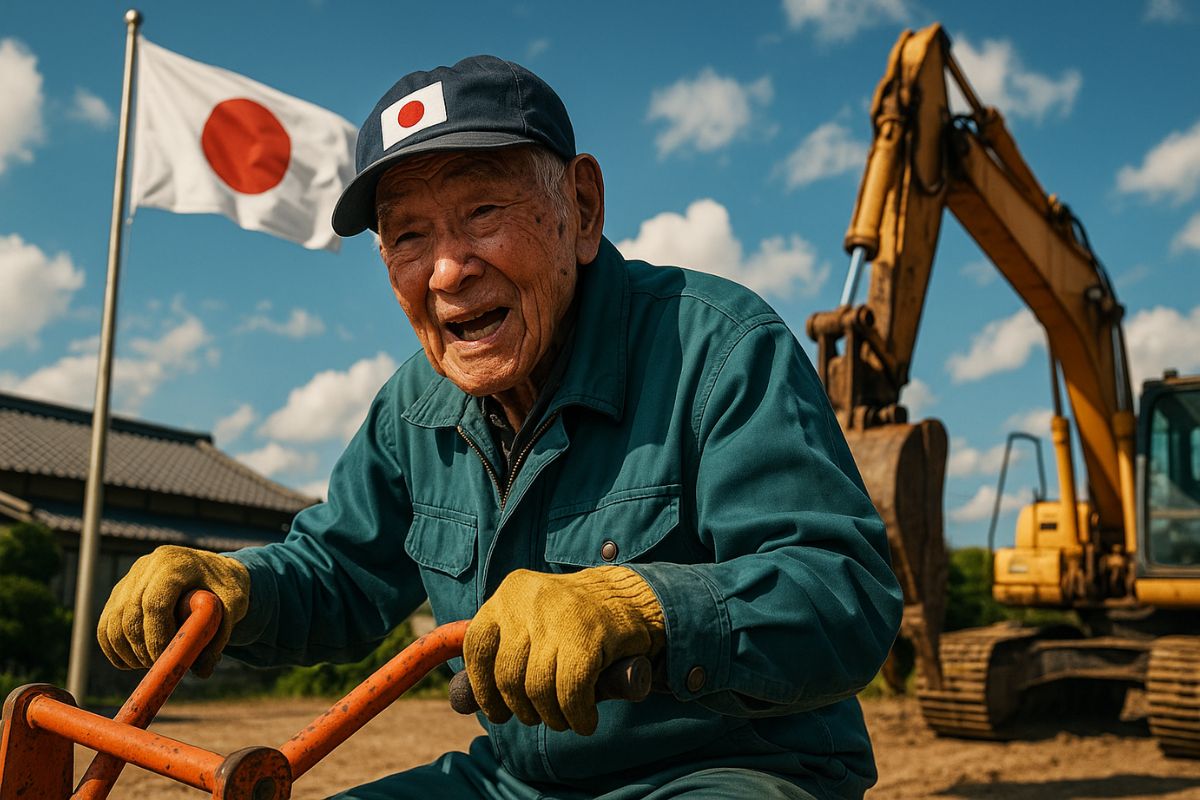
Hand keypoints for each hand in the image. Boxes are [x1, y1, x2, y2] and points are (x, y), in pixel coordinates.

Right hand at [97, 545, 249, 676]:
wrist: (215, 570)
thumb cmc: (226, 588)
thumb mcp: (234, 605)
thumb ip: (220, 634)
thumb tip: (202, 671)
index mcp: (176, 563)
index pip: (155, 603)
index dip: (157, 636)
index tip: (166, 659)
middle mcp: (147, 566)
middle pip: (130, 615)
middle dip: (142, 649)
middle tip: (160, 666)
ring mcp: (130, 578)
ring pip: (113, 622)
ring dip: (127, 652)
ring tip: (151, 663)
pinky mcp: (120, 592)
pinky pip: (106, 625)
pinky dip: (114, 648)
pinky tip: (134, 661)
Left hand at [464, 566, 664, 734]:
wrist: (633, 598)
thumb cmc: (575, 625)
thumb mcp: (531, 629)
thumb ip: (498, 658)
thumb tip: (460, 702)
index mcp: (509, 593)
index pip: (477, 646)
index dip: (483, 687)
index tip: (498, 710)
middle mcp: (529, 597)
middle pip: (508, 674)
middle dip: (522, 708)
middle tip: (540, 716)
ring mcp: (560, 613)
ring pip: (538, 687)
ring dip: (552, 717)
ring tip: (565, 719)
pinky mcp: (590, 634)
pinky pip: (571, 690)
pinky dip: (577, 715)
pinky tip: (585, 719)